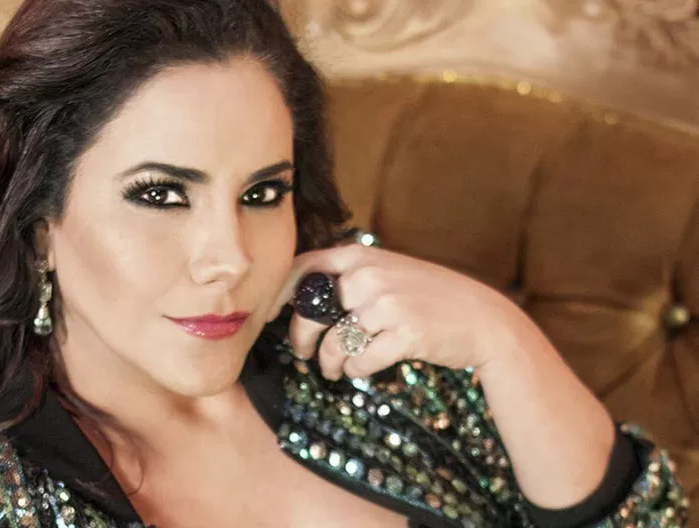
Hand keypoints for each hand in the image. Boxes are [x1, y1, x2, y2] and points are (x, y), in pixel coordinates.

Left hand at [271, 245, 539, 379]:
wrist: (481, 318)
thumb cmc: (428, 297)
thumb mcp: (388, 272)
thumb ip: (348, 278)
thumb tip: (296, 301)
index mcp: (360, 256)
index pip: (303, 268)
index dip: (278, 294)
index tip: (267, 315)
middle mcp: (369, 275)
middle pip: (310, 311)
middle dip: (301, 338)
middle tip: (304, 353)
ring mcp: (388, 303)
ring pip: (334, 342)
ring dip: (329, 362)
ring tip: (334, 369)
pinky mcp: (405, 333)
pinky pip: (361, 360)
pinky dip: (356, 369)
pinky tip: (360, 369)